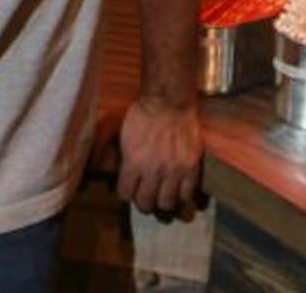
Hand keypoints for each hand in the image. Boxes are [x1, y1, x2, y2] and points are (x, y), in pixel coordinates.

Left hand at [115, 94, 202, 216]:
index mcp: (134, 162)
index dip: (126, 193)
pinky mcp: (191, 167)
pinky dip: (181, 197)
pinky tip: (178, 191)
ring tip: (162, 196)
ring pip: (167, 203)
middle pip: (146, 202)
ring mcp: (174, 170)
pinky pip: (187, 194)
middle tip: (145, 197)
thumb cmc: (142, 114)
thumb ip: (119, 155)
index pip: (125, 193)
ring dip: (162, 202)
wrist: (168, 101)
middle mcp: (153, 170)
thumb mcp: (121, 134)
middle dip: (143, 202)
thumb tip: (114, 171)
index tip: (129, 190)